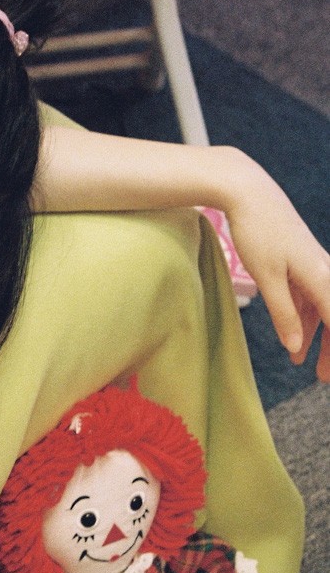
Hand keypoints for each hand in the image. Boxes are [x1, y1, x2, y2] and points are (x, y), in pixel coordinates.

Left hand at [221, 152, 329, 380]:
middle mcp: (326, 273)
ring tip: (304, 366)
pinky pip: (311, 299)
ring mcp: (316, 268)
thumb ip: (284, 313)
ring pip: (324, 310)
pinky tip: (293, 340)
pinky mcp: (303, 264)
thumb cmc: (258, 232)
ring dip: (317, 338)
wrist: (251, 193)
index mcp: (323, 278)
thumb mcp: (267, 278)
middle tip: (324, 378)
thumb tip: (294, 346)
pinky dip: (304, 320)